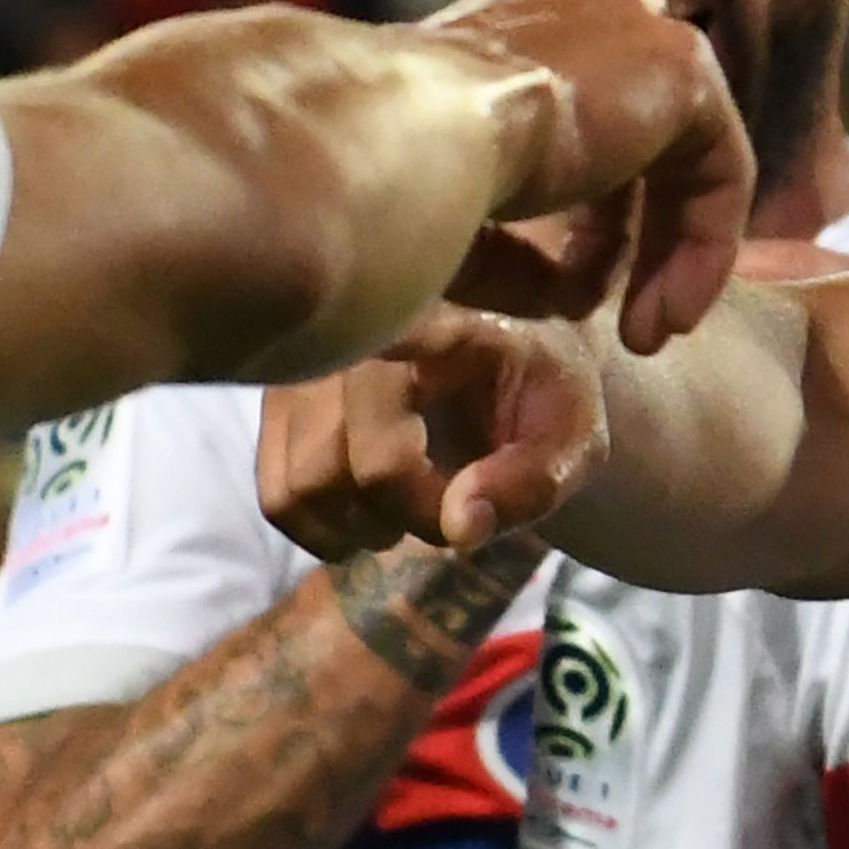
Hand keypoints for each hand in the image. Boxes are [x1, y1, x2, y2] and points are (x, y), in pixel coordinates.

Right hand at [261, 308, 608, 556]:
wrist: (513, 347)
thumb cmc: (544, 390)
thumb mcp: (572, 436)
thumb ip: (530, 481)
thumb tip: (458, 528)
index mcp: (428, 321)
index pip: (380, 410)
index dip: (412, 483)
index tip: (460, 500)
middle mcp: (345, 334)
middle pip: (338, 470)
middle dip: (400, 516)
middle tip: (451, 508)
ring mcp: (300, 365)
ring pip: (299, 489)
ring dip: (356, 526)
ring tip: (410, 506)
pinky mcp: (276, 399)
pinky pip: (277, 495)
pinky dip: (323, 526)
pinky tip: (371, 508)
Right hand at [421, 0, 748, 353]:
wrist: (403, 147)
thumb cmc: (395, 190)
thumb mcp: (451, 227)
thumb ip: (512, 255)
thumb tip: (566, 297)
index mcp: (501, 36)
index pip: (571, 111)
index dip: (587, 212)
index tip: (570, 294)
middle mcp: (569, 18)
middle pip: (635, 135)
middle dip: (631, 240)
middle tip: (626, 327)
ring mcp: (630, 32)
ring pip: (678, 158)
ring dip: (667, 256)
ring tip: (647, 335)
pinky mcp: (679, 67)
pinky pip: (717, 166)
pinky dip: (703, 246)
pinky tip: (669, 314)